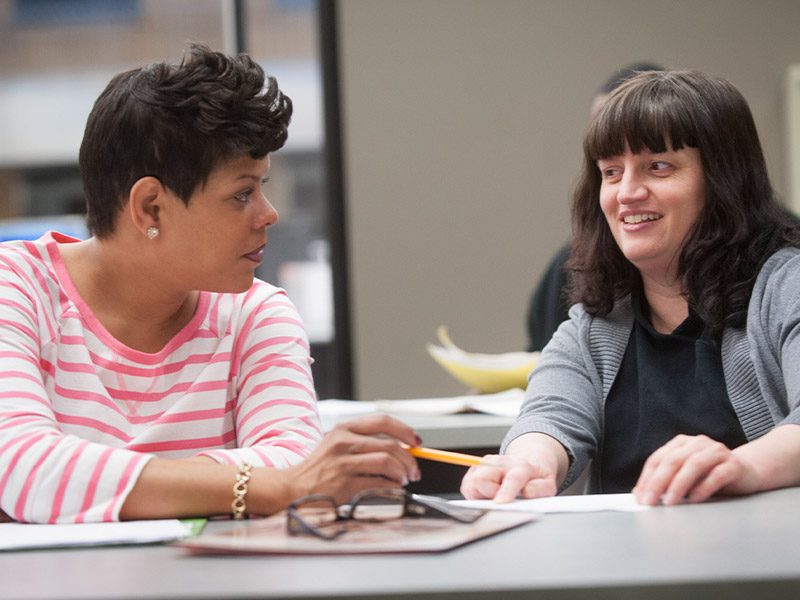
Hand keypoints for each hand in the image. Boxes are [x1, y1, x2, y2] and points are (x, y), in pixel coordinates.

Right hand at [282, 413, 421, 503]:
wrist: (293, 488)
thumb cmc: (320, 468)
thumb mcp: (338, 445)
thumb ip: (365, 442)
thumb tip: (403, 448)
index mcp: (344, 428)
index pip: (382, 420)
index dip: (404, 430)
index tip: (416, 442)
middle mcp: (343, 442)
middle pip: (390, 444)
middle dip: (409, 459)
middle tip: (414, 470)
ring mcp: (343, 463)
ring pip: (387, 462)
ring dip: (402, 473)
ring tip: (403, 480)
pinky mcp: (344, 484)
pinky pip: (379, 483)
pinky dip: (393, 487)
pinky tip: (392, 490)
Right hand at [460, 454, 558, 502]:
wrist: (527, 462)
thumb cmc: (535, 477)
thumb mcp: (548, 484)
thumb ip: (541, 489)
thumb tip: (527, 492)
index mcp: (521, 466)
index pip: (512, 478)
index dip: (505, 491)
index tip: (500, 503)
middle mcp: (499, 461)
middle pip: (482, 479)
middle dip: (488, 494)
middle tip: (501, 499)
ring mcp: (485, 463)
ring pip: (471, 483)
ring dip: (480, 495)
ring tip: (495, 495)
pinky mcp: (474, 469)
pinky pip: (466, 486)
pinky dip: (475, 494)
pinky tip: (487, 493)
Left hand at [633, 434, 758, 505]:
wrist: (747, 471)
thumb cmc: (709, 475)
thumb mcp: (685, 476)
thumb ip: (666, 481)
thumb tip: (640, 495)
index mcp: (681, 443)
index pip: (658, 459)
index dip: (647, 478)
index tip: (639, 497)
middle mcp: (698, 443)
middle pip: (672, 460)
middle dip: (658, 482)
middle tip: (649, 502)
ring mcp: (717, 451)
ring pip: (693, 465)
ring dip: (678, 485)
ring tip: (670, 503)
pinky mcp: (734, 464)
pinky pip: (717, 475)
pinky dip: (704, 488)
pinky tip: (695, 500)